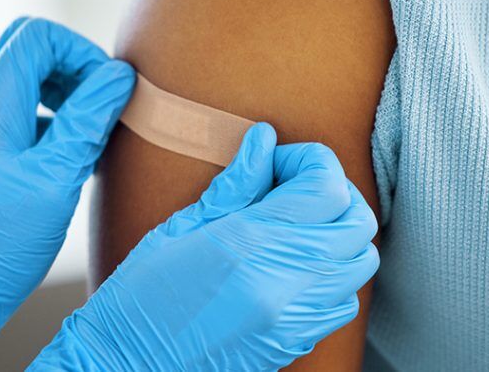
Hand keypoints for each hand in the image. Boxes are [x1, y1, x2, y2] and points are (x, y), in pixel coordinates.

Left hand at [0, 17, 135, 371]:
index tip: (106, 91)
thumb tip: (119, 76)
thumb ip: (88, 120)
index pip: (37, 36)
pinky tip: (68, 159)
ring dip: (60, 93)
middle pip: (27, 49)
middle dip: (71, 68)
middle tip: (99, 106)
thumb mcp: (58, 178)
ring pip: (20, 79)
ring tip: (88, 133)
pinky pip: (13, 111)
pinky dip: (45, 118)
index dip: (80, 52)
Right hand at [30, 123, 379, 370]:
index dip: (310, 159)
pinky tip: (294, 264)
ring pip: (361, 260)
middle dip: (333, 190)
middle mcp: (283, 284)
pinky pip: (345, 299)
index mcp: (248, 245)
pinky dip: (333, 273)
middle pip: (357, 221)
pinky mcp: (296, 342)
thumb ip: (234, 184)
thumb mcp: (180, 228)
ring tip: (295, 225)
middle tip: (290, 187)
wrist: (127, 366)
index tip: (277, 160)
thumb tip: (265, 140)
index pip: (326, 186)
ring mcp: (295, 319)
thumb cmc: (141, 296)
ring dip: (339, 232)